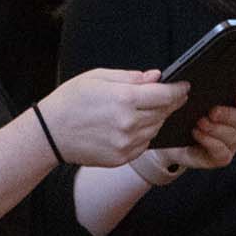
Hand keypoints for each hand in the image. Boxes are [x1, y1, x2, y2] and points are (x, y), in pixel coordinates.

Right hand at [35, 69, 186, 165]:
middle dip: (171, 103)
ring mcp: (125, 144)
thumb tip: (156, 77)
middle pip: (163, 113)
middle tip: (174, 95)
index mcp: (124, 99)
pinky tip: (137, 125)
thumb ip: (130, 77)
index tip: (185, 86)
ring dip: (158, 118)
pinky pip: (144, 145)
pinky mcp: (121, 158)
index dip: (178, 90)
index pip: (164, 95)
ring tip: (151, 109)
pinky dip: (145, 134)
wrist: (50, 133)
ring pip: (155, 129)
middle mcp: (128, 123)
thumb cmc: (71, 100)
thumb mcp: (98, 78)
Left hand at [145, 90, 235, 173]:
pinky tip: (197, 133)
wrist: (166, 137)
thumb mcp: (182, 92)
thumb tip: (189, 81)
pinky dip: (210, 142)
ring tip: (199, 122)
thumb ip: (185, 83)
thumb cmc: (179, 109)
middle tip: (212, 111)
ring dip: (216, 129)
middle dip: (229, 114)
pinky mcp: (220, 156)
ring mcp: (231, 141)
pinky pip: (223, 152)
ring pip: (234, 137)